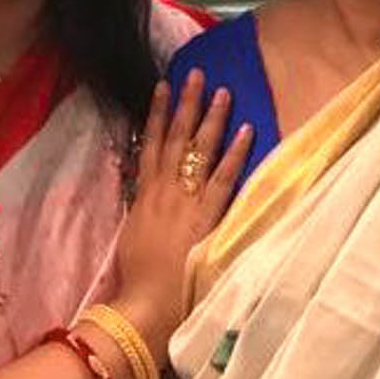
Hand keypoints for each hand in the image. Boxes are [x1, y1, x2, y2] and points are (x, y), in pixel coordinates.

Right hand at [110, 71, 250, 349]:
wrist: (145, 305)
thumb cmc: (137, 283)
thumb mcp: (132, 241)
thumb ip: (142, 217)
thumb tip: (146, 204)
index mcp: (144, 197)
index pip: (151, 145)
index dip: (157, 115)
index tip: (163, 87)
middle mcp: (164, 192)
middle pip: (175, 138)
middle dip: (185, 104)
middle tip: (196, 73)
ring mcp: (186, 201)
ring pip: (198, 150)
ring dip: (211, 118)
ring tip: (223, 90)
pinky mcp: (206, 216)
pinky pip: (224, 177)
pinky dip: (235, 152)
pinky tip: (247, 129)